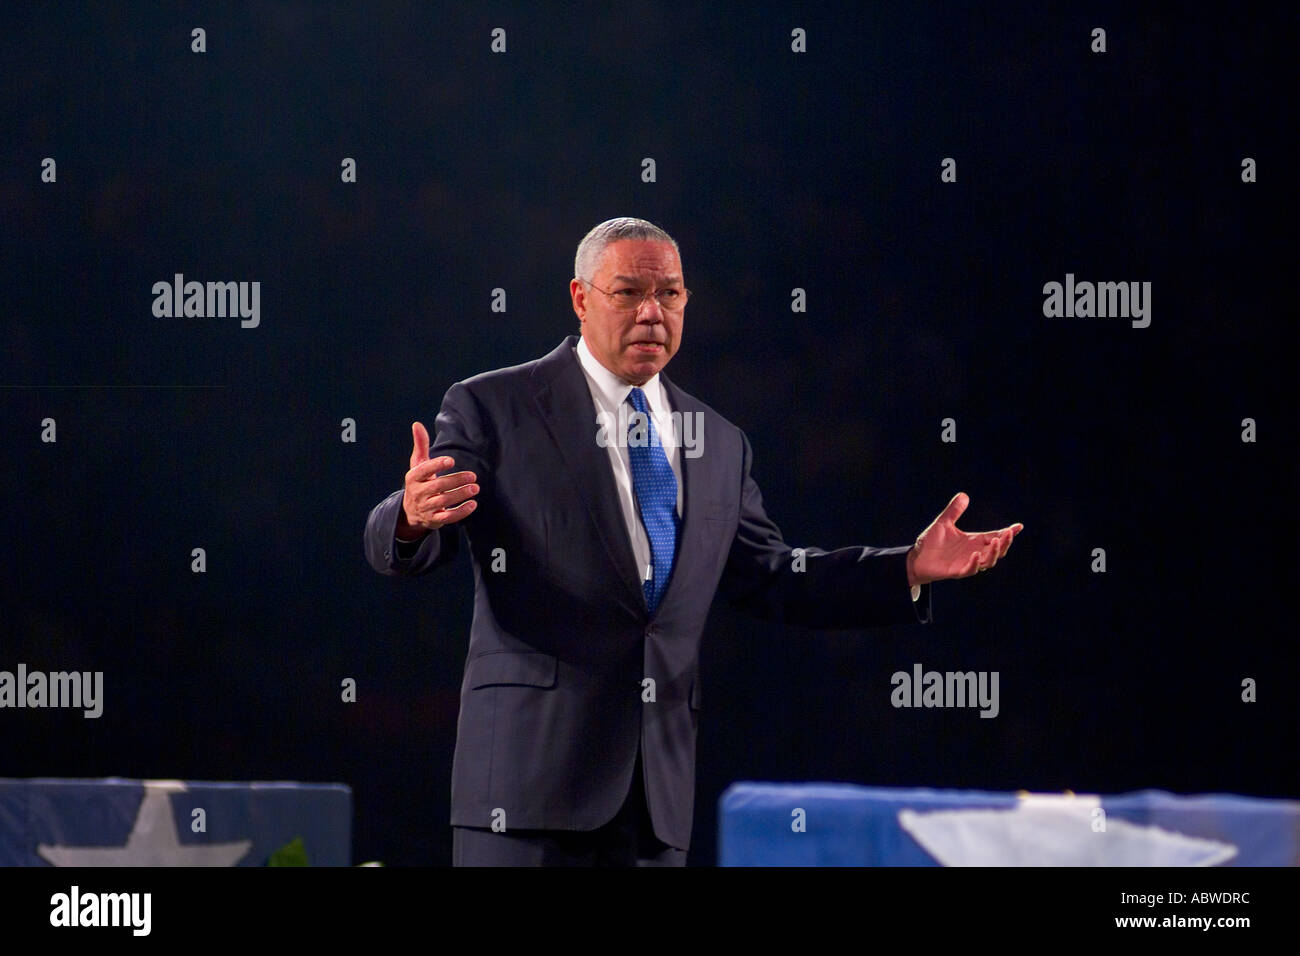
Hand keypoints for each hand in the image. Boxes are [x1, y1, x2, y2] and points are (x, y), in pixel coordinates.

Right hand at [398, 421, 478, 535]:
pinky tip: (473, 504)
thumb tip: (417, 424)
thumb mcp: (417, 464)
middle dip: (455, 481)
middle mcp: (417, 493)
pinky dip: (460, 512)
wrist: (411, 510)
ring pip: (443, 501)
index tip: (451, 460)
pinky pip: (447, 517)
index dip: (436, 465)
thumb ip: (420, 445)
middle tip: (473, 476)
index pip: (423, 470)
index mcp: (413, 477)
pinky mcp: (434, 519)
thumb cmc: (419, 481)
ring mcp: (425, 507)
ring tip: (475, 488)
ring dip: (460, 495)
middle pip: (437, 486)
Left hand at [907, 492, 1021, 586]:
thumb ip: (954, 511)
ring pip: (988, 561)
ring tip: (995, 541)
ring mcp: (967, 562)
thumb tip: (964, 495)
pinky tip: (976, 554)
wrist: (916, 558)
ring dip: (994, 552)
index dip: (1007, 533)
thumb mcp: (943, 523)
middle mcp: (974, 552)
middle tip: (1009, 534)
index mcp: (973, 541)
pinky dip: (975, 563)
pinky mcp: (957, 571)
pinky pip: (970, 570)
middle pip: (997, 550)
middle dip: (1005, 542)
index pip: (995, 536)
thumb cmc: (931, 542)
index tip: (1018, 526)